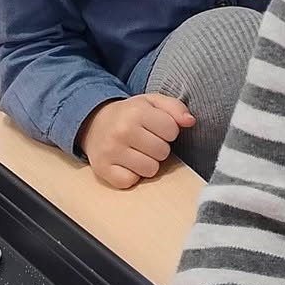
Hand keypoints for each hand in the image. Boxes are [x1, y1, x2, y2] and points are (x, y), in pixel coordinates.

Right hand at [78, 94, 194, 188]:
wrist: (94, 122)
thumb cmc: (129, 114)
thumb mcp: (152, 102)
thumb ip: (175, 108)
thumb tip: (190, 121)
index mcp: (136, 111)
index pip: (172, 131)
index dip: (169, 131)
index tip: (157, 129)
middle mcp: (122, 130)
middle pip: (162, 152)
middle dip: (159, 148)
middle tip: (146, 141)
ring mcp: (110, 151)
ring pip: (150, 169)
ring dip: (148, 163)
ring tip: (138, 152)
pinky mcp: (102, 168)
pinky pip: (130, 181)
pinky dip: (131, 175)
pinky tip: (126, 163)